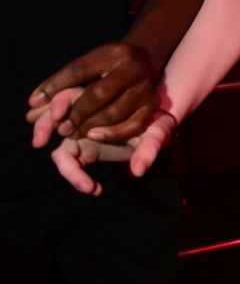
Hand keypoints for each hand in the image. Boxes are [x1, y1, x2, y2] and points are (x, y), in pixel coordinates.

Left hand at [27, 41, 156, 144]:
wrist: (145, 60)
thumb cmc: (107, 67)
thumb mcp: (88, 65)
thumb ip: (61, 83)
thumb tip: (33, 104)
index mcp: (113, 52)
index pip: (78, 69)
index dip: (55, 86)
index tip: (35, 102)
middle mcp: (131, 68)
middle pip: (97, 94)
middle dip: (74, 113)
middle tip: (58, 126)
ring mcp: (144, 87)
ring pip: (114, 112)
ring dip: (88, 126)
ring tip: (71, 132)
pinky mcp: (151, 105)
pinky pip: (132, 125)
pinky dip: (111, 134)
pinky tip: (93, 136)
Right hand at [47, 108, 175, 193]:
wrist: (155, 133)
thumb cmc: (156, 126)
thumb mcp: (157, 132)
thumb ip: (150, 146)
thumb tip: (139, 170)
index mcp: (99, 100)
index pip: (71, 95)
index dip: (60, 104)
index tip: (59, 119)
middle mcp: (85, 115)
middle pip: (55, 116)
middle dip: (44, 126)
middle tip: (39, 141)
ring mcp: (81, 134)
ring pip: (59, 143)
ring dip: (64, 165)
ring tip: (84, 184)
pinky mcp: (83, 150)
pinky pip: (70, 161)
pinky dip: (76, 175)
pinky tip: (95, 189)